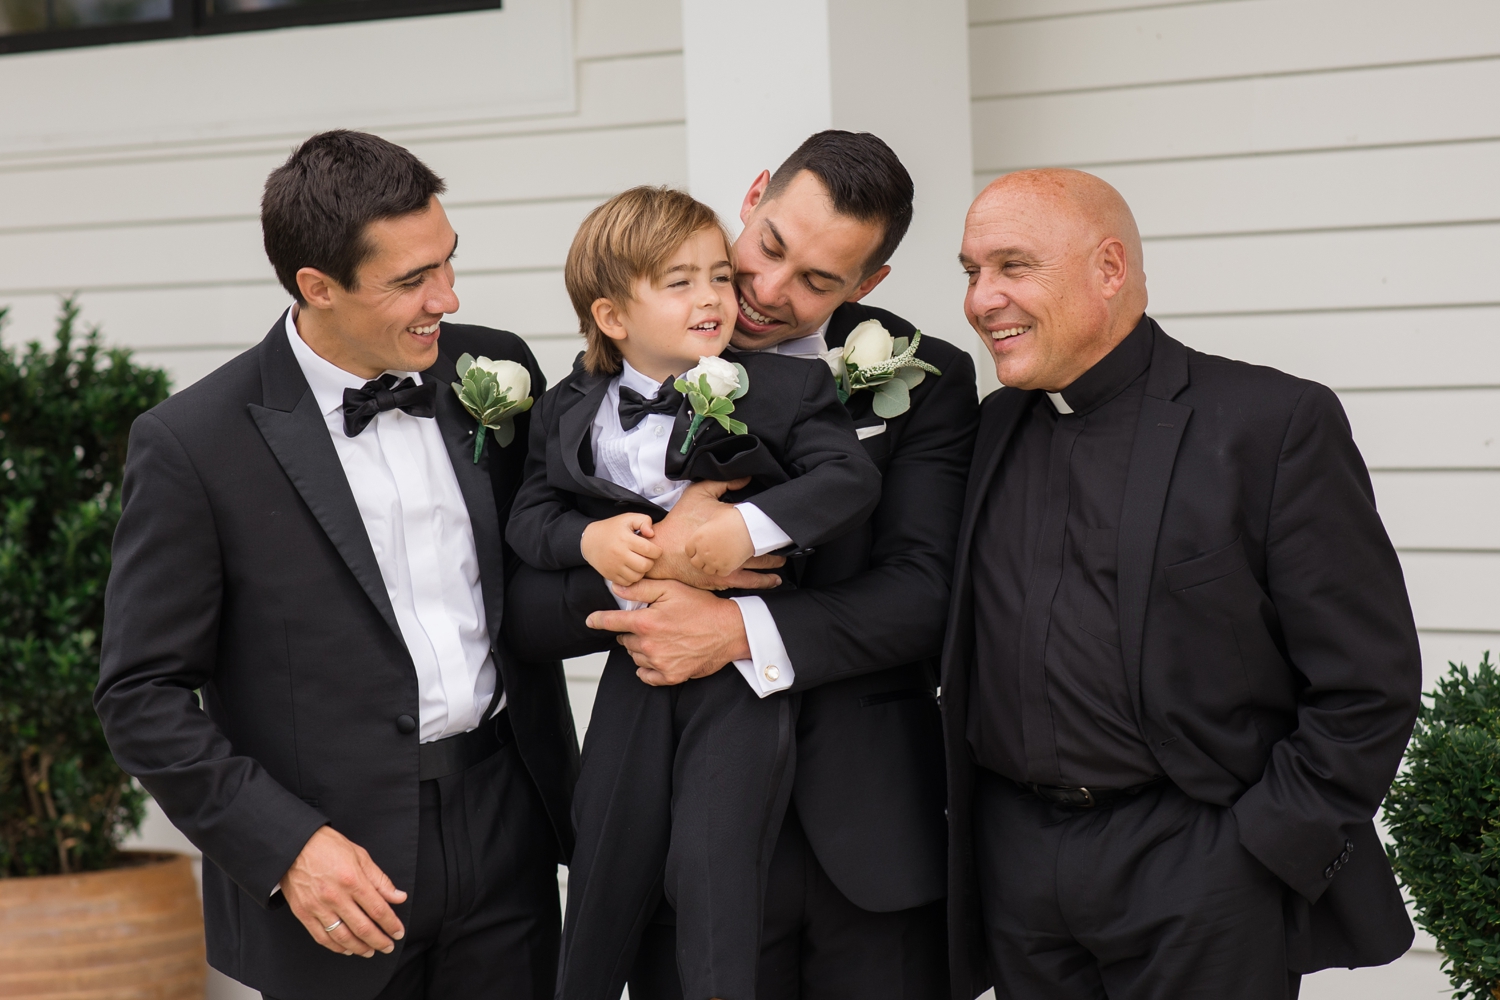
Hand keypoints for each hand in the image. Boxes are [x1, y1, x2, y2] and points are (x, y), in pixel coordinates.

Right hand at [279, 826, 406, 957]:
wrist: (294, 845)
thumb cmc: (328, 846)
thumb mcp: (360, 856)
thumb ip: (380, 880)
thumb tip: (398, 897)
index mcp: (353, 880)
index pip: (378, 910)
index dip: (391, 924)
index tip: (398, 932)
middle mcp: (336, 897)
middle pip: (363, 928)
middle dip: (379, 941)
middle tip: (388, 946)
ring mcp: (318, 907)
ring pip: (343, 937)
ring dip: (359, 948)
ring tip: (370, 951)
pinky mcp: (304, 913)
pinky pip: (322, 937)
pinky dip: (336, 947)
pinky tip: (347, 949)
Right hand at [581, 513, 660, 585]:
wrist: (590, 541)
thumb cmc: (613, 529)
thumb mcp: (628, 518)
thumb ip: (644, 521)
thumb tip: (652, 533)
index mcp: (625, 539)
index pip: (649, 550)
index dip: (657, 551)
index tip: (655, 549)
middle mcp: (619, 554)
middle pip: (645, 565)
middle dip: (651, 562)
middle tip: (648, 557)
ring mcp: (614, 566)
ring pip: (637, 576)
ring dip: (642, 571)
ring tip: (639, 562)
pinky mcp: (610, 575)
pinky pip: (628, 582)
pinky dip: (632, 577)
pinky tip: (631, 569)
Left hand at [586, 578, 750, 684]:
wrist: (729, 631)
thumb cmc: (702, 607)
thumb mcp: (672, 589)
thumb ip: (641, 589)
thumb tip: (616, 588)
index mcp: (646, 622)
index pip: (610, 622)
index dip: (598, 620)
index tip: (590, 620)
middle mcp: (649, 645)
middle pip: (624, 640)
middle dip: (631, 631)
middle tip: (651, 623)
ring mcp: (659, 663)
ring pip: (635, 656)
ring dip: (640, 648)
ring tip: (660, 637)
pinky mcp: (670, 676)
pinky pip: (646, 675)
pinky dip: (647, 667)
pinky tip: (658, 656)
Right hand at [646, 480, 782, 589]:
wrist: (662, 550)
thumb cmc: (681, 521)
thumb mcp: (698, 494)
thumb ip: (722, 483)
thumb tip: (747, 477)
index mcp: (731, 523)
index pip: (760, 521)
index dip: (772, 520)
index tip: (782, 519)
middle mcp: (734, 546)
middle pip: (765, 544)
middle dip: (779, 543)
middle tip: (791, 541)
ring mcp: (730, 565)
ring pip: (761, 565)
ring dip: (776, 563)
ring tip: (784, 560)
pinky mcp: (724, 578)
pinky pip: (749, 582)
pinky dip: (764, 581)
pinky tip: (774, 581)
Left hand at [685, 506, 754, 576]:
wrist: (749, 526)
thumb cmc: (733, 518)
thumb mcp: (714, 517)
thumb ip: (707, 527)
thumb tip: (708, 527)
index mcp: (697, 538)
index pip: (688, 551)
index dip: (695, 550)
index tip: (700, 549)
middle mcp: (702, 552)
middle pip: (695, 563)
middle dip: (701, 560)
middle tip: (709, 555)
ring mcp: (713, 561)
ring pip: (707, 570)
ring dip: (712, 566)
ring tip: (719, 559)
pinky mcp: (726, 568)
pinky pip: (720, 573)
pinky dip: (723, 569)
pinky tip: (728, 561)